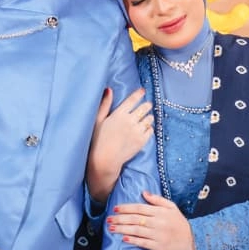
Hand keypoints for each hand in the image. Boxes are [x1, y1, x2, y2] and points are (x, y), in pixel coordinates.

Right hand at [86, 87, 154, 201]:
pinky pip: (151, 130)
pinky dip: (149, 128)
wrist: (104, 160)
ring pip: (149, 119)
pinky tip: (144, 129)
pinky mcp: (141, 141)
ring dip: (148, 116)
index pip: (132, 100)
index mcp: (118, 114)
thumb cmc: (98, 140)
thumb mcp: (98, 120)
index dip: (139, 94)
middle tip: (146, 105)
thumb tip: (108, 89)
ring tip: (145, 118)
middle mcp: (130, 121)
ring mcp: (137, 131)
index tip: (142, 91)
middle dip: (146, 105)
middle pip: (144, 107)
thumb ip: (104, 104)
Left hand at [107, 190, 195, 249]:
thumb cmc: (180, 222)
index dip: (126, 208)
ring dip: (122, 229)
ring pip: (136, 231)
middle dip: (120, 219)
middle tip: (108, 219)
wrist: (193, 238)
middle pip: (135, 219)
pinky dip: (133, 240)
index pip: (139, 208)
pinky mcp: (158, 246)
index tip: (115, 209)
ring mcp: (157, 234)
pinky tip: (124, 239)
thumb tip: (143, 192)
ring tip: (111, 229)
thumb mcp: (171, 206)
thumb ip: (157, 199)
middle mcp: (157, 222)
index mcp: (159, 212)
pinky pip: (143, 243)